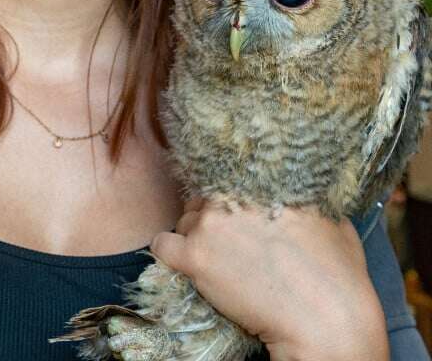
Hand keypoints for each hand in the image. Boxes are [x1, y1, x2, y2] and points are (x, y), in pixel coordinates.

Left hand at [150, 198, 387, 360]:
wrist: (324, 321)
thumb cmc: (338, 278)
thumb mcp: (332, 223)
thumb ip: (305, 204)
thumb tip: (300, 200)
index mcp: (262, 183)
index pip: (226, 179)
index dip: (230, 202)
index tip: (235, 218)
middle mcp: (232, 196)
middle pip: (203, 201)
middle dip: (213, 221)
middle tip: (230, 246)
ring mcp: (211, 224)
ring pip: (184, 223)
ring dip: (195, 239)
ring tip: (219, 263)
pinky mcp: (195, 255)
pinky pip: (163, 246)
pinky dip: (171, 255)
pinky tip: (188, 266)